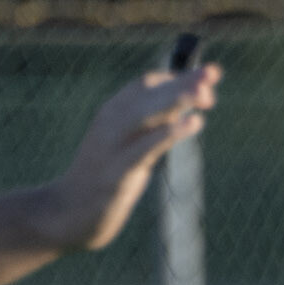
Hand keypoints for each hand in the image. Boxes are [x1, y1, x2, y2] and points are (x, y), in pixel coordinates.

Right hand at [34, 64, 221, 252]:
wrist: (69, 212)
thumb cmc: (105, 177)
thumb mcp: (129, 146)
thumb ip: (152, 129)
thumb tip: (184, 111)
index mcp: (113, 112)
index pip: (146, 84)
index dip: (178, 79)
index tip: (206, 84)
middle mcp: (111, 121)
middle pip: (152, 94)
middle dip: (184, 82)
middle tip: (214, 72)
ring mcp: (113, 145)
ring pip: (149, 114)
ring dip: (179, 100)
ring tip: (206, 93)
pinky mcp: (118, 171)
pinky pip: (147, 147)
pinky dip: (170, 133)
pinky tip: (194, 122)